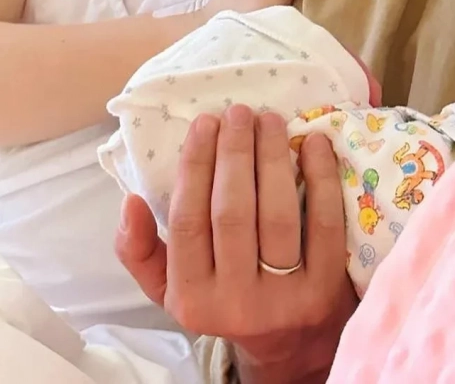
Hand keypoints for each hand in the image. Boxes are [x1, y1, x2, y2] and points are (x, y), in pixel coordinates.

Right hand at [115, 106, 355, 379]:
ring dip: (272, 157)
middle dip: (234, 153)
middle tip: (239, 111)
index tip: (204, 123)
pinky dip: (320, 178)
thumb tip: (129, 201)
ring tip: (269, 119)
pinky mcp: (325, 287)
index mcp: (190, 297)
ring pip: (276, 214)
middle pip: (232, 212)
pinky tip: (313, 143)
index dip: (195, 165)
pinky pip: (323, 223)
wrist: (290, 341)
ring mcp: (283, 297)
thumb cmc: (225, 295)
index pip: (187, 220)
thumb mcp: (173, 286)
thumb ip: (140, 249)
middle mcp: (235, 302)